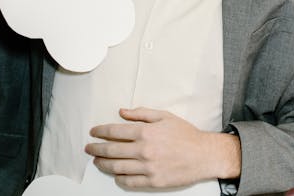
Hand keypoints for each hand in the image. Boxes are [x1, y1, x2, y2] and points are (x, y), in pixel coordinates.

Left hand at [85, 108, 240, 188]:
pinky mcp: (153, 181)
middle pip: (111, 150)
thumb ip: (142, 113)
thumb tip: (122, 112)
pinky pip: (129, 182)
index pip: (115, 131)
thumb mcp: (165, 116)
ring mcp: (148, 167)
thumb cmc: (186, 134)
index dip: (100, 131)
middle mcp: (144, 150)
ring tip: (97, 162)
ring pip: (117, 167)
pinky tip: (116, 174)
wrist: (204, 155)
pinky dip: (119, 178)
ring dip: (103, 164)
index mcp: (146, 132)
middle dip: (96, 149)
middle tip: (89, 148)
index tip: (93, 132)